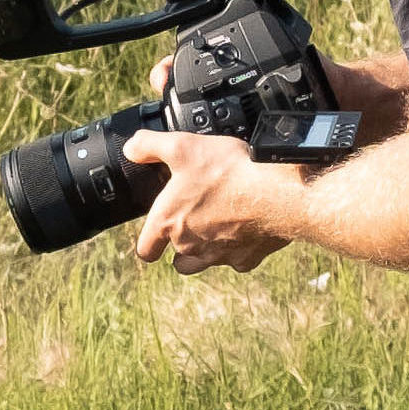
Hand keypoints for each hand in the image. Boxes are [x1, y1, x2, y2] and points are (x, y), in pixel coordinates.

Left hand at [125, 128, 295, 274]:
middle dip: (180, 242)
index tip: (156, 235)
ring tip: (214, 228)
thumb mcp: (183, 146)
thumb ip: (150, 146)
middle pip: (176, 258)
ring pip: (202, 263)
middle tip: (193, 217)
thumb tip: (131, 148)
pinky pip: (236, 260)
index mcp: (168, 223)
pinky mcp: (245, 260)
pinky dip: (238, 249)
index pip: (146, 250)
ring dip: (204, 251)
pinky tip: (245, 229)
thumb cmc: (229, 172)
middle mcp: (189, 247)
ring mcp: (218, 257)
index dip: (149, 243)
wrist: (277, 193)